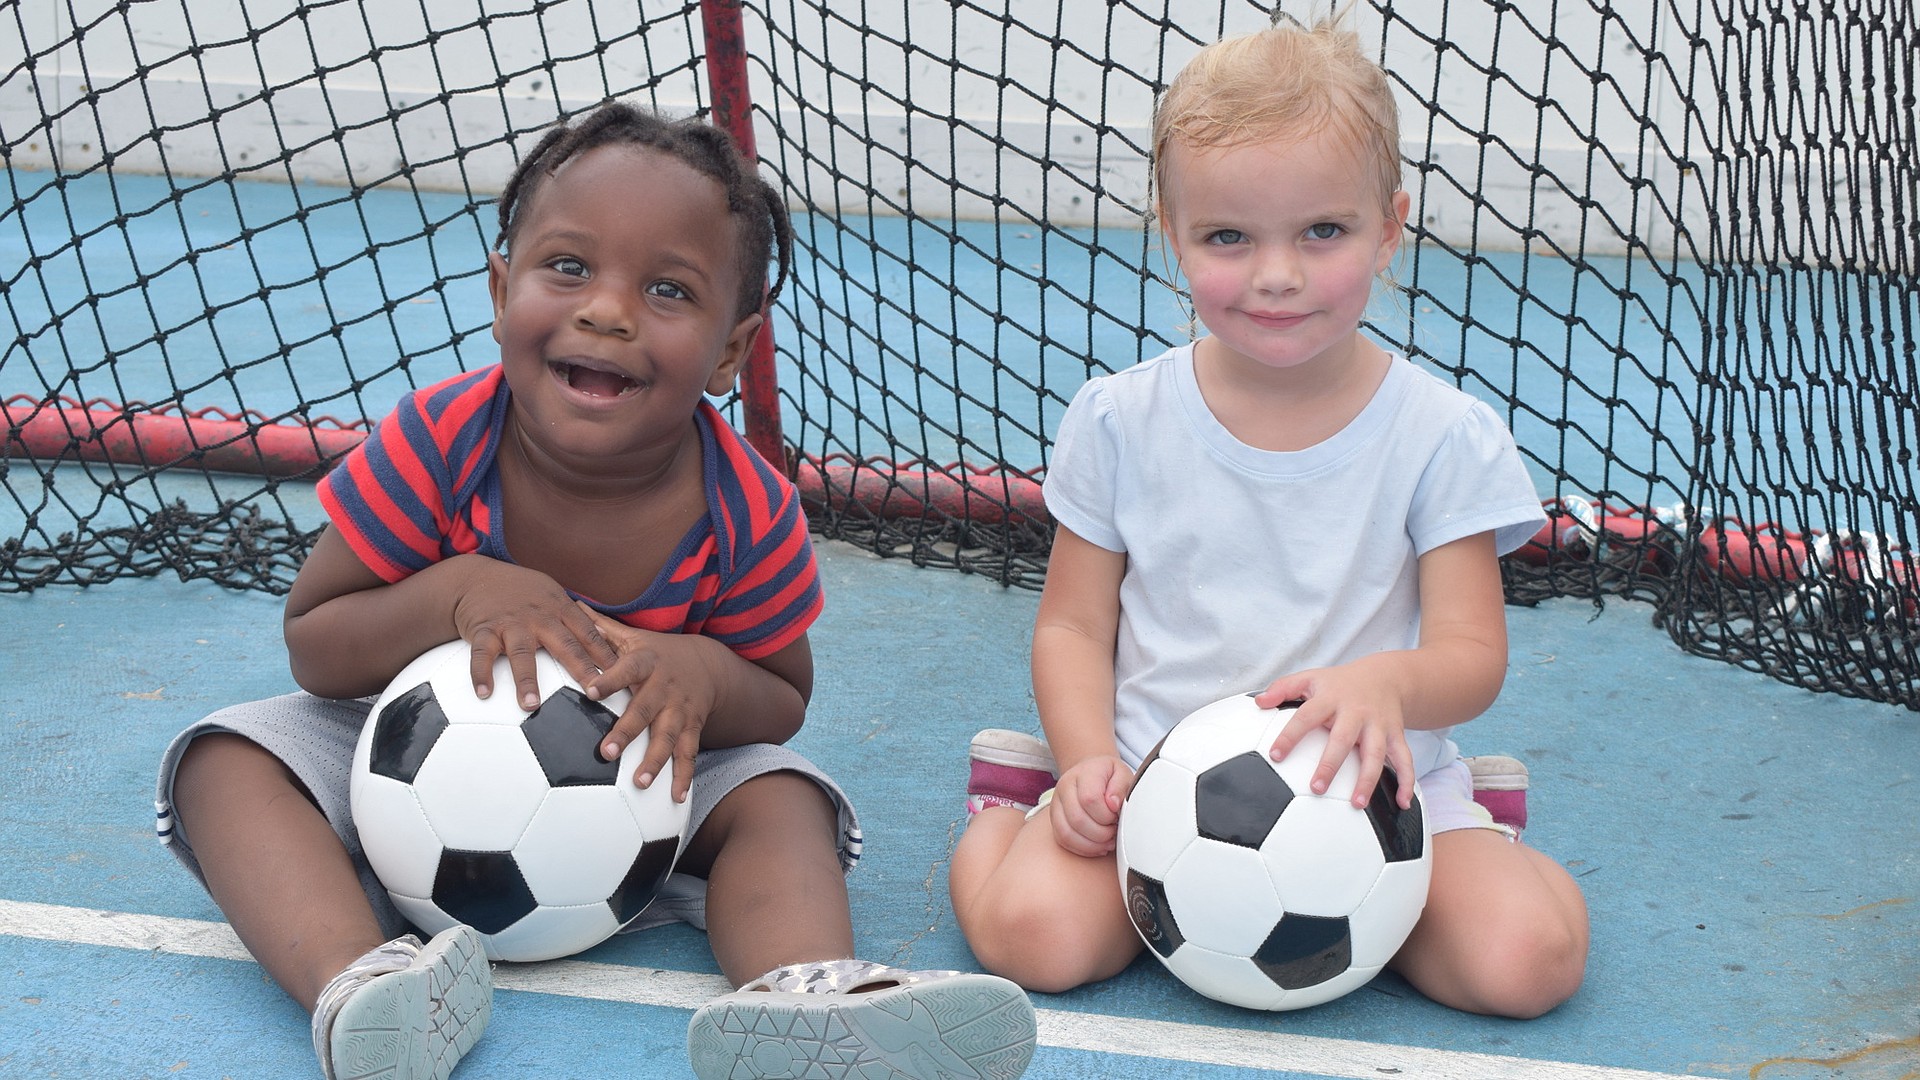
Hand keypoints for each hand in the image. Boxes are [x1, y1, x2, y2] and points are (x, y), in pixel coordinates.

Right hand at [448, 557, 617, 710]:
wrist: (476, 578)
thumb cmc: (520, 591)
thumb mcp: (551, 595)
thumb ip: (572, 618)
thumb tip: (602, 643)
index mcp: (560, 608)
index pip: (589, 633)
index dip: (606, 654)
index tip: (621, 675)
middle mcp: (539, 616)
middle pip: (564, 645)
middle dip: (581, 669)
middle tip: (593, 692)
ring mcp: (511, 623)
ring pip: (521, 653)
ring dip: (526, 680)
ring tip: (531, 705)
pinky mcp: (484, 629)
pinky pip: (481, 654)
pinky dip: (480, 674)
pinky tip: (484, 693)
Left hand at [578, 605, 724, 802]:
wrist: (709, 664)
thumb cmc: (658, 652)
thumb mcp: (634, 636)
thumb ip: (602, 628)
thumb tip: (571, 605)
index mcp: (646, 663)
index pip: (626, 670)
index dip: (610, 680)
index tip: (591, 691)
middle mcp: (664, 689)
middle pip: (645, 711)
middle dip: (627, 732)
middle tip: (606, 752)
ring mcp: (680, 711)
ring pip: (668, 737)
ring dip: (655, 761)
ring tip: (640, 783)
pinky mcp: (693, 728)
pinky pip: (689, 754)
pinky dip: (684, 776)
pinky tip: (676, 798)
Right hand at [1048, 755, 1132, 856]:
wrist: (1090, 772)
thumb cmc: (1108, 776)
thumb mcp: (1122, 774)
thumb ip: (1121, 787)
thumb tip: (1113, 804)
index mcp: (1083, 773)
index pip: (1089, 799)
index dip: (1106, 815)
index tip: (1116, 816)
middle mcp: (1064, 787)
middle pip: (1077, 819)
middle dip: (1101, 833)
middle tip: (1113, 830)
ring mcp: (1056, 804)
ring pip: (1066, 833)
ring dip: (1091, 844)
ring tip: (1107, 841)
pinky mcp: (1054, 819)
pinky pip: (1062, 840)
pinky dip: (1081, 848)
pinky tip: (1097, 846)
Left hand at [1256, 665, 1416, 810]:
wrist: (1385, 675)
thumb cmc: (1339, 683)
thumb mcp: (1310, 678)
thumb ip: (1283, 689)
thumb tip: (1258, 702)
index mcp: (1330, 698)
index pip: (1306, 717)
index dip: (1290, 736)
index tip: (1275, 756)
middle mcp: (1356, 712)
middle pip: (1343, 739)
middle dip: (1331, 764)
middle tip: (1317, 789)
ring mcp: (1378, 725)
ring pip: (1376, 753)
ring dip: (1368, 779)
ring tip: (1357, 804)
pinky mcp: (1396, 735)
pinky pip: (1405, 760)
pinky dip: (1407, 781)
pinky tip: (1402, 803)